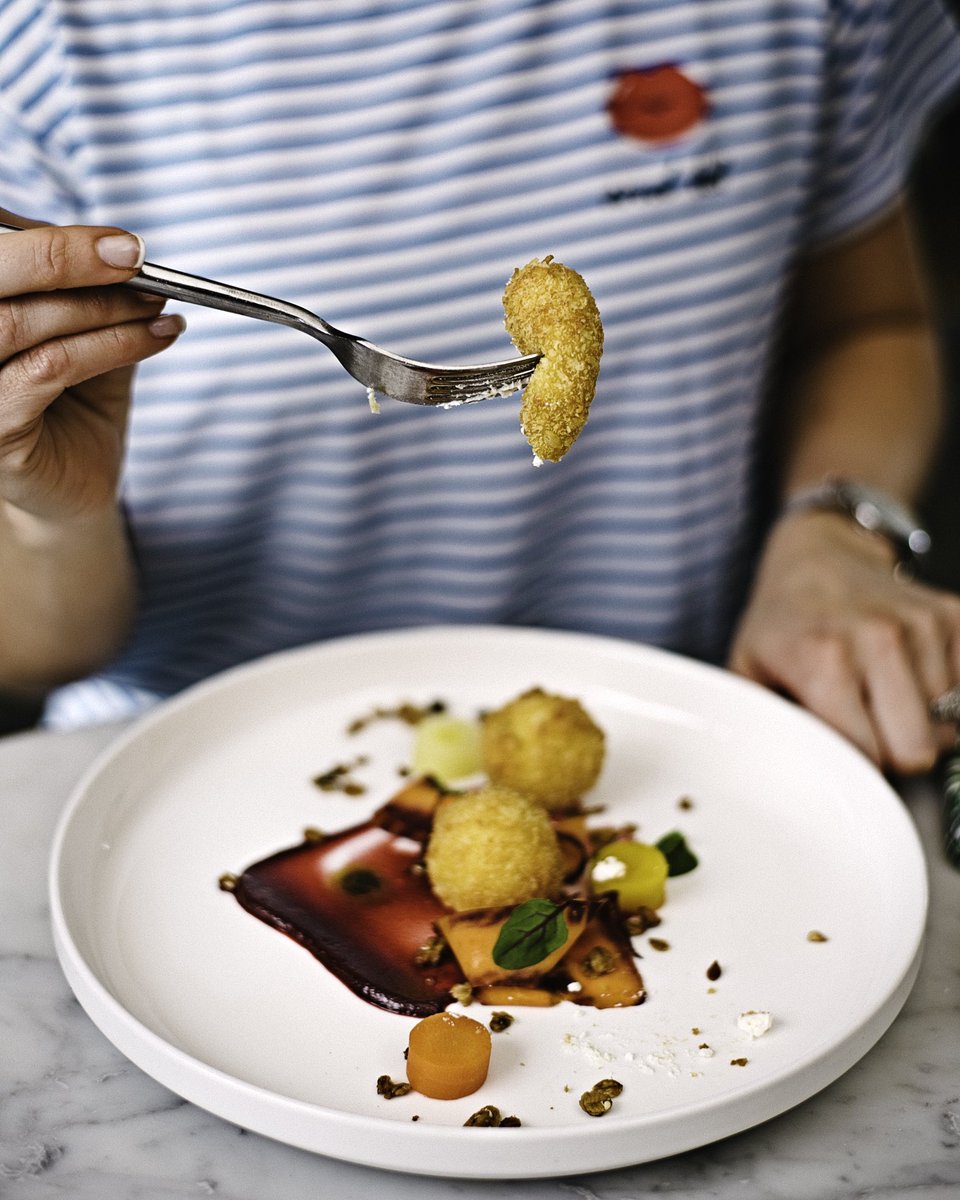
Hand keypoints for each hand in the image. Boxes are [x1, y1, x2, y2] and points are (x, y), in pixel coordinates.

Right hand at [0, 220, 183, 521]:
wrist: (74, 493)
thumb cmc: (75, 411)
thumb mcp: (87, 339)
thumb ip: (89, 295)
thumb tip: (122, 250)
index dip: (48, 234)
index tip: (122, 242)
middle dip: (67, 256)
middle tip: (136, 259)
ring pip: (21, 321)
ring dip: (102, 308)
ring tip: (157, 309)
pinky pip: (48, 368)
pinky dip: (110, 347)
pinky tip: (155, 340)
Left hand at [728, 509, 959, 772]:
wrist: (817, 556)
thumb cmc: (783, 624)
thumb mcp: (749, 672)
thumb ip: (762, 725)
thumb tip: (775, 774)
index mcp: (821, 659)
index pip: (866, 756)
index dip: (856, 767)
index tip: (842, 755)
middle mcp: (876, 638)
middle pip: (916, 749)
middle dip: (893, 751)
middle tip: (867, 727)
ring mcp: (921, 623)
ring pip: (946, 723)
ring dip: (917, 718)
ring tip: (880, 691)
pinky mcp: (953, 615)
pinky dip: (945, 695)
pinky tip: (909, 675)